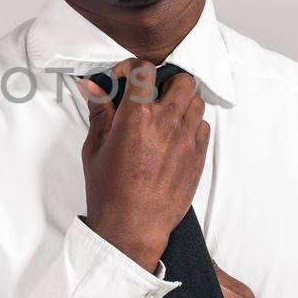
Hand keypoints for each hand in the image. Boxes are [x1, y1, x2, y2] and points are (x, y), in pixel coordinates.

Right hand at [80, 58, 208, 271]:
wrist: (132, 228)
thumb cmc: (109, 192)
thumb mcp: (94, 148)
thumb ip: (99, 112)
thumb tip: (93, 88)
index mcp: (136, 116)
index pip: (144, 70)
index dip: (133, 68)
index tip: (125, 79)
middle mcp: (166, 122)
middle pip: (181, 80)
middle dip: (165, 83)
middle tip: (152, 96)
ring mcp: (186, 140)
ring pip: (197, 102)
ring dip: (181, 103)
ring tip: (165, 117)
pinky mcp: (197, 158)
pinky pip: (203, 128)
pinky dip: (191, 126)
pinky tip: (175, 138)